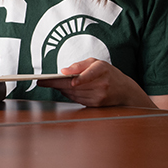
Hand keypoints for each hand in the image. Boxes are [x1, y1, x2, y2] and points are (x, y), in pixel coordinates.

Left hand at [38, 58, 154, 108]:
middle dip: (57, 84)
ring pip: (74, 94)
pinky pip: (78, 100)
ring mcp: (99, 96)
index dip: (74, 78)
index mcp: (102, 70)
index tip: (61, 78)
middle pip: (74, 86)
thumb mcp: (96, 62)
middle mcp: (102, 84)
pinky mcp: (96, 105)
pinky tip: (65, 90)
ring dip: (61, 89)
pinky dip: (69, 95)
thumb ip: (80, 65)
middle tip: (42, 81)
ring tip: (52, 84)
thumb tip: (64, 71)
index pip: (87, 75)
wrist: (125, 90)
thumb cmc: (108, 73)